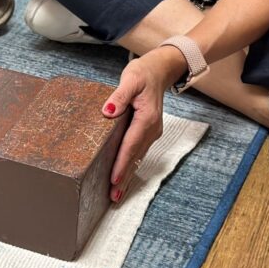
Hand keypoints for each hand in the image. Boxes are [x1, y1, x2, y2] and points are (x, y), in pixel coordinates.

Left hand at [102, 47, 185, 201]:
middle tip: (114, 197)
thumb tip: (108, 110)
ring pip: (138, 157)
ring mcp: (152, 132)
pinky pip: (139, 152)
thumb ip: (120, 95)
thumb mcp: (130, 79)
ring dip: (128, 174)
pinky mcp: (149, 132)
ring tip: (117, 193)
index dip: (122, 163)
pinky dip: (132, 165)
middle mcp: (152, 129)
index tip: (114, 179)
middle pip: (136, 157)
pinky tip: (124, 175)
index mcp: (147, 118)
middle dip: (125, 177)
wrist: (159, 70)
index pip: (131, 144)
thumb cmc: (142, 73)